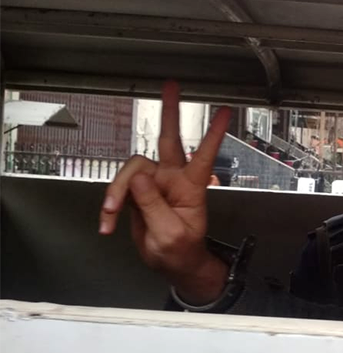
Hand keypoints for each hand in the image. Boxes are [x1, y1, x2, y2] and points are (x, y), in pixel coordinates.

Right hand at [99, 82, 231, 303]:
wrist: (172, 264)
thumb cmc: (180, 251)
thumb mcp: (169, 233)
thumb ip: (153, 205)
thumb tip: (140, 176)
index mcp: (191, 187)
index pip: (205, 154)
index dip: (214, 133)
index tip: (225, 111)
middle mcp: (173, 179)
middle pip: (170, 140)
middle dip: (170, 113)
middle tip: (172, 87)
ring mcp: (155, 184)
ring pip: (132, 168)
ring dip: (116, 190)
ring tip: (109, 214)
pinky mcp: (139, 193)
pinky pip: (119, 189)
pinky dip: (109, 205)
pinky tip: (107, 222)